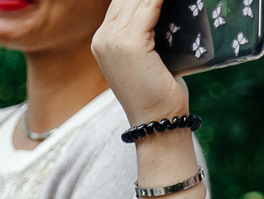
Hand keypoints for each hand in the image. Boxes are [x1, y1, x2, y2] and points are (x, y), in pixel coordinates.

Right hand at [93, 0, 190, 127]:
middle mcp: (102, 38)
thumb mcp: (146, 57)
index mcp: (103, 41)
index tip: (159, 0)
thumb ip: (146, 32)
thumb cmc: (158, 92)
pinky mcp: (129, 43)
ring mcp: (112, 40)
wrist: (157, 121)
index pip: (122, 2)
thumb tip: (161, 7)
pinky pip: (148, 5)